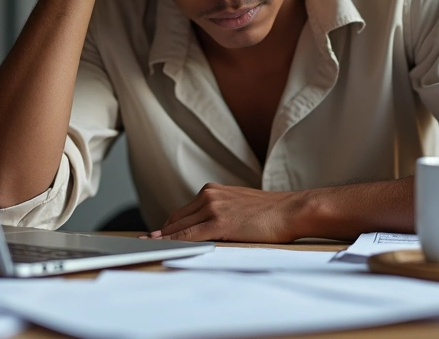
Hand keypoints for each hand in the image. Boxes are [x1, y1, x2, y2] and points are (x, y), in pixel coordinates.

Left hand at [145, 183, 307, 242]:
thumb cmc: (271, 212)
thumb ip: (220, 211)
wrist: (291, 210)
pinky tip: (166, 248)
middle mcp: (210, 196)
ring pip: (180, 227)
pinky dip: (175, 242)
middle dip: (161, 233)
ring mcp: (213, 208)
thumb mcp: (239, 204)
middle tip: (147, 243)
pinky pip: (190, 235)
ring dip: (164, 239)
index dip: (167, 226)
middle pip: (176, 219)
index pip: (182, 211)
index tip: (155, 235)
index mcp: (213, 191)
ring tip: (150, 247)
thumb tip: (206, 226)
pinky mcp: (219, 222)